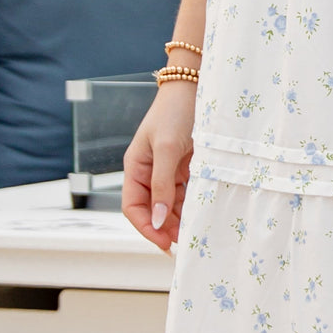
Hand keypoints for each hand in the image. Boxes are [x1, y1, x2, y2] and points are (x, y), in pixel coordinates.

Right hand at [122, 82, 196, 252]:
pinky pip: (185, 194)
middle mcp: (149, 172)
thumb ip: (162, 184)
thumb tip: (157, 218)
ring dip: (179, 220)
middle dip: (165, 228)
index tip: (163, 242)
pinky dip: (191, 206)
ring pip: (169, 205)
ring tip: (194, 234)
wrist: (196, 88)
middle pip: (152, 210)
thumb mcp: (167, 149)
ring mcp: (167, 171)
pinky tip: (200, 215)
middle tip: (184, 244)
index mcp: (135, 167)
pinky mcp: (185, 168)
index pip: (132, 207)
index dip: (145, 227)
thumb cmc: (176, 113)